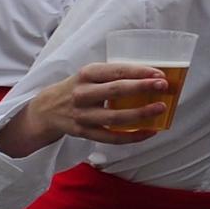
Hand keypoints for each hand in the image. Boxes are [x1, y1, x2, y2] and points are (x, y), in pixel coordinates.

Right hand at [0, 63, 171, 155]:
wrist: (46, 110)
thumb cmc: (77, 88)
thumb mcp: (90, 75)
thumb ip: (114, 76)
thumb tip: (151, 78)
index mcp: (87, 74)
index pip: (116, 71)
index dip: (139, 72)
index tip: (159, 74)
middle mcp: (83, 94)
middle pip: (115, 91)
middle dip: (141, 88)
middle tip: (163, 87)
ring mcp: (82, 115)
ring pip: (114, 117)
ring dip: (140, 114)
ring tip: (160, 108)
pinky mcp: (83, 132)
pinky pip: (110, 137)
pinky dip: (132, 136)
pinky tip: (149, 131)